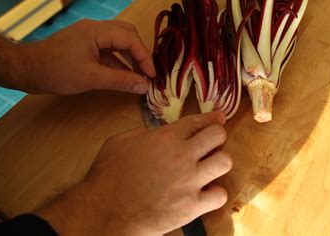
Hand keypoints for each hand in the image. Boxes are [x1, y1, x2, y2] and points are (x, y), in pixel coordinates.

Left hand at [22, 19, 155, 94]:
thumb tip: (145, 85)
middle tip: (148, 72)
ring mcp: (89, 36)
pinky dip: (118, 62)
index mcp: (98, 31)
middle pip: (127, 35)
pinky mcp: (84, 46)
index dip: (144, 57)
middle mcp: (95, 29)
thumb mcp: (91, 78)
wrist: (25, 70)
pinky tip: (123, 75)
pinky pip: (107, 50)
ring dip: (130, 57)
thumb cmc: (56, 71)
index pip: (130, 39)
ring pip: (118, 42)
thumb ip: (121, 80)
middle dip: (140, 53)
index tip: (152, 75)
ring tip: (139, 75)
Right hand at [36, 112, 231, 234]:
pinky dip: (215, 194)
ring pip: (225, 161)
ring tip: (210, 168)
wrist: (104, 211)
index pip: (198, 121)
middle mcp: (183, 155)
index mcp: (166, 137)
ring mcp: (190, 181)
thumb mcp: (121, 141)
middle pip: (218, 136)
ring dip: (219, 163)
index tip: (219, 119)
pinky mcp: (192, 206)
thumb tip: (159, 132)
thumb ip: (145, 132)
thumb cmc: (108, 175)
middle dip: (217, 137)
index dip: (212, 118)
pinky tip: (206, 193)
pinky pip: (220, 195)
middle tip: (212, 144)